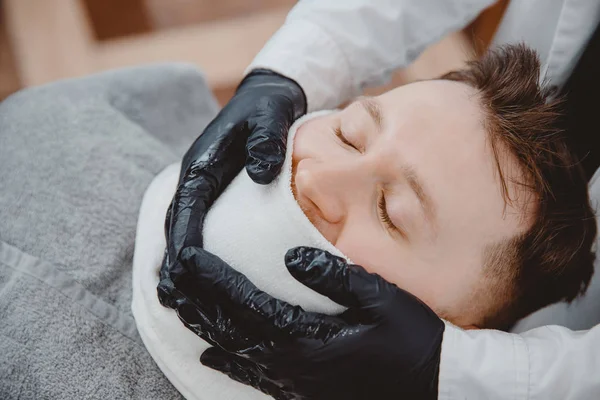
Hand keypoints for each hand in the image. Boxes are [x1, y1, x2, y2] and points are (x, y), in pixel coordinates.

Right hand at [157, 69, 305, 305]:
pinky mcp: (213, 200)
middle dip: (179, 270)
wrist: (266, 97)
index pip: (186, 212)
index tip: (188, 276)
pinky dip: (194, 262)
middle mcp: (195, 183)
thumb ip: (265, 140)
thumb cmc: (268, 108)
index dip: (185, 245)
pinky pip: (195, 234)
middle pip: (177, 233)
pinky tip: (205, 289)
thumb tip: (259, 173)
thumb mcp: (271, 116)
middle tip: (185, 307)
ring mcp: (201, 193)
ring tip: (189, 310)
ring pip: (181, 238)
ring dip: (182, 272)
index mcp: (202, 167)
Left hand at [170, 246, 444, 399]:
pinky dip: (229, 363)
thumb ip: (333, 277)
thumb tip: (289, 258)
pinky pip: (255, 378)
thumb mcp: (381, 301)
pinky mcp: (305, 394)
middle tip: (169, 280)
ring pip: (236, 355)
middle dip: (197, 303)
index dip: (215, 281)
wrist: (434, 391)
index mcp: (309, 339)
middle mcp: (293, 366)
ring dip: (205, 329)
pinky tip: (211, 358)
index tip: (188, 258)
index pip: (247, 305)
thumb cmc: (412, 341)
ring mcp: (297, 384)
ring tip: (178, 309)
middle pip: (231, 331)